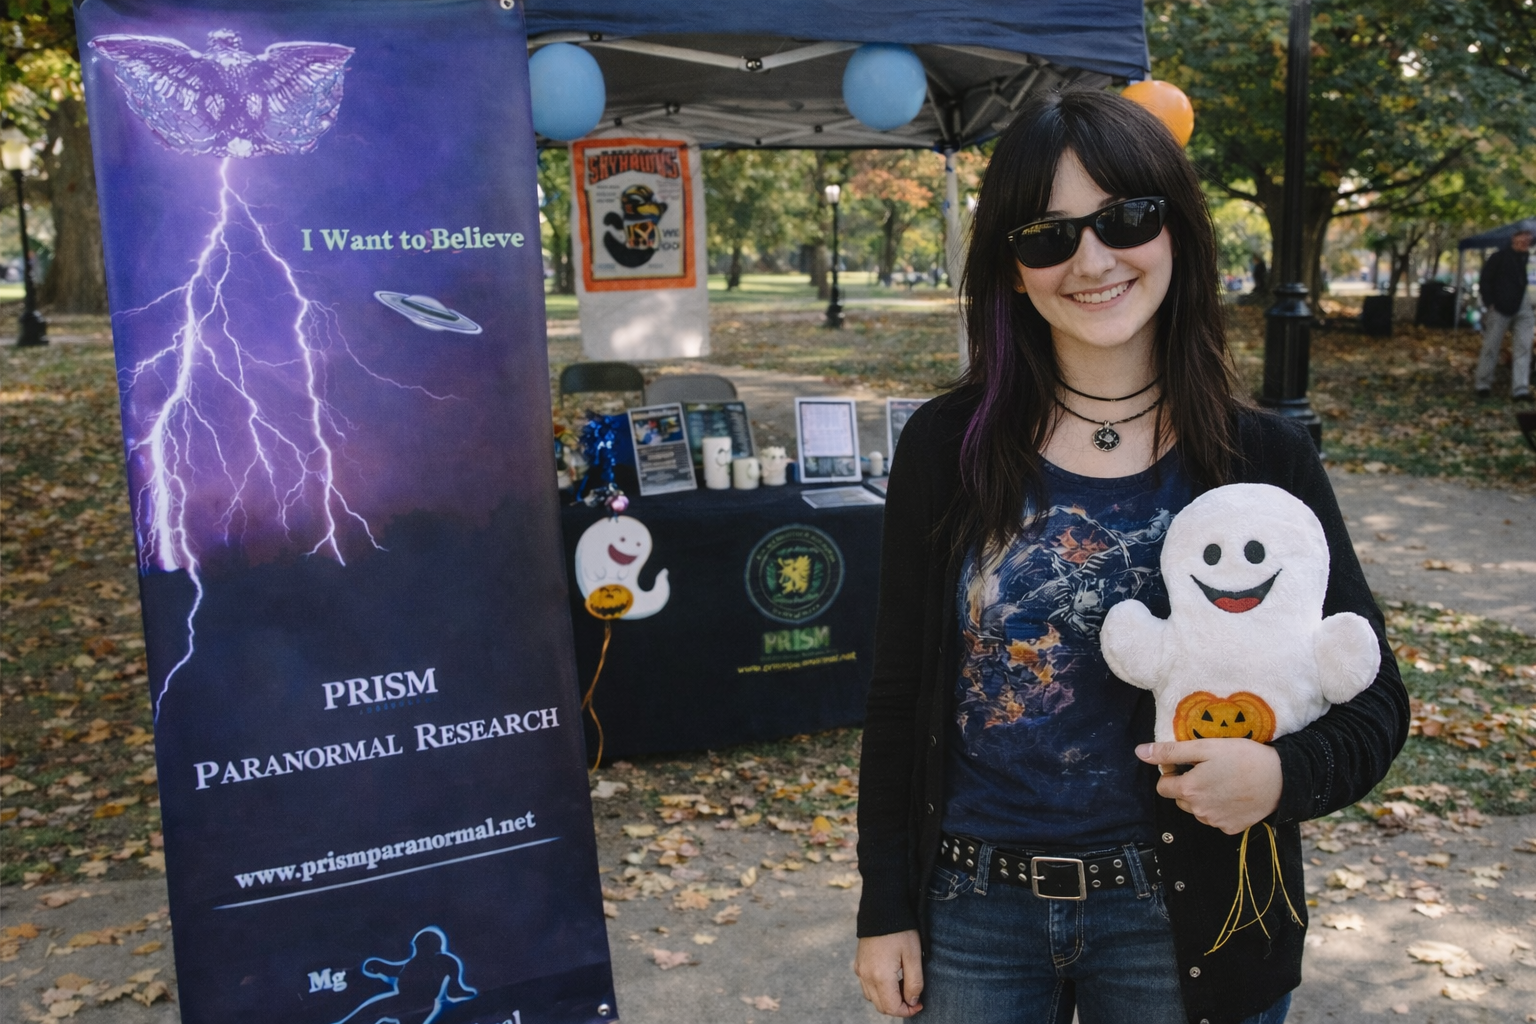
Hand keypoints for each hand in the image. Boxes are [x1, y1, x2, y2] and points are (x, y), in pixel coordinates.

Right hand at [854, 930, 923, 1016]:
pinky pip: (866, 986)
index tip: (920, 1004)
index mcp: (880, 976)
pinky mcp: (859, 963)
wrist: (882, 907)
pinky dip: (878, 990)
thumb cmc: (901, 930)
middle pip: (881, 1006)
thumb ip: (914, 983)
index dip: (908, 1011)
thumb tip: (912, 1002)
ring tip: (903, 986)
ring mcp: (860, 970)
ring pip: (872, 998)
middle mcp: (866, 976)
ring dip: (888, 1000)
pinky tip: (891, 978)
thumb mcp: (914, 956)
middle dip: (898, 1007)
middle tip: (914, 997)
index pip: (892, 1008)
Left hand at [1136, 739, 1281, 834]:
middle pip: (1180, 799)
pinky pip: (1215, 819)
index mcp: (1189, 790)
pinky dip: (1220, 808)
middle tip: (1209, 770)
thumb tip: (1140, 752)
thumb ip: (1170, 752)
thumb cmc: (1243, 757)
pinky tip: (1233, 794)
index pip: (1163, 787)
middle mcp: (1199, 811)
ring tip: (1224, 781)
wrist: (1282, 779)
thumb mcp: (1205, 747)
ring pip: (1197, 810)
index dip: (1172, 774)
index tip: (1188, 764)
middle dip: (1187, 786)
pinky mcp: (1231, 829)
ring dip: (1203, 798)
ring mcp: (1215, 823)